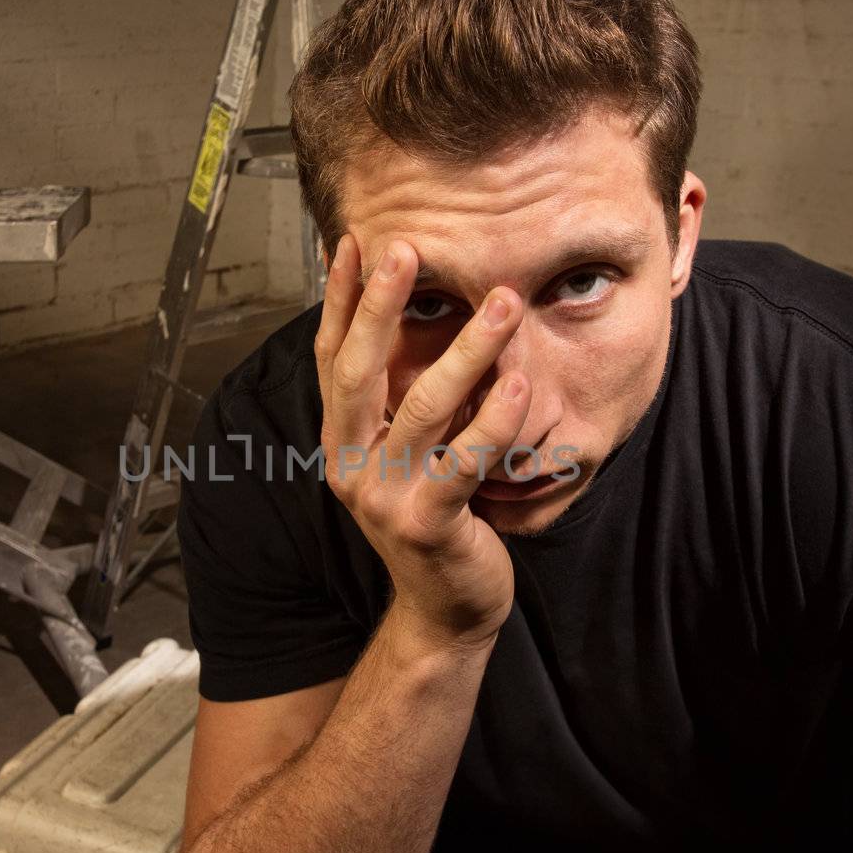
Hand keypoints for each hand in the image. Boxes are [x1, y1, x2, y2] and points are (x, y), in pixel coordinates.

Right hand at [314, 234, 530, 648]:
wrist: (445, 610)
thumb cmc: (433, 519)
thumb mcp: (402, 456)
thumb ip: (398, 402)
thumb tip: (407, 322)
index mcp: (341, 441)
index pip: (333, 357)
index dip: (341, 300)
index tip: (354, 242)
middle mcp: (350, 465)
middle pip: (361, 371)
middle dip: (380, 305)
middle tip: (405, 247)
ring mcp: (385, 497)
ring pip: (423, 408)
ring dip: (465, 349)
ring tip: (501, 301)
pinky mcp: (429, 524)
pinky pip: (464, 464)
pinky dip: (494, 421)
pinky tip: (519, 382)